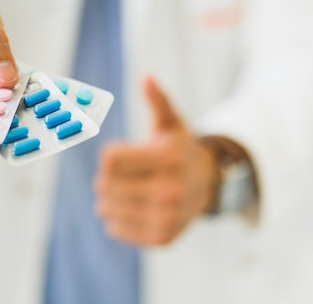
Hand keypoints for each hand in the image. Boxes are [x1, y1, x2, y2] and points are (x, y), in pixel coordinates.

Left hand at [94, 76, 219, 246]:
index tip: (119, 154)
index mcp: (168, 158)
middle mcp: (170, 190)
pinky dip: (115, 219)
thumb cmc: (179, 148)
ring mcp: (167, 217)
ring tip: (125, 190)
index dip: (109, 155)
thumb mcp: (170, 122)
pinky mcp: (162, 237)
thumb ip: (157, 100)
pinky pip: (116, 229)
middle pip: (104, 185)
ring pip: (106, 209)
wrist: (208, 184)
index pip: (109, 161)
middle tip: (121, 174)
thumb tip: (147, 76)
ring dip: (107, 198)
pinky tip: (130, 207)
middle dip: (106, 177)